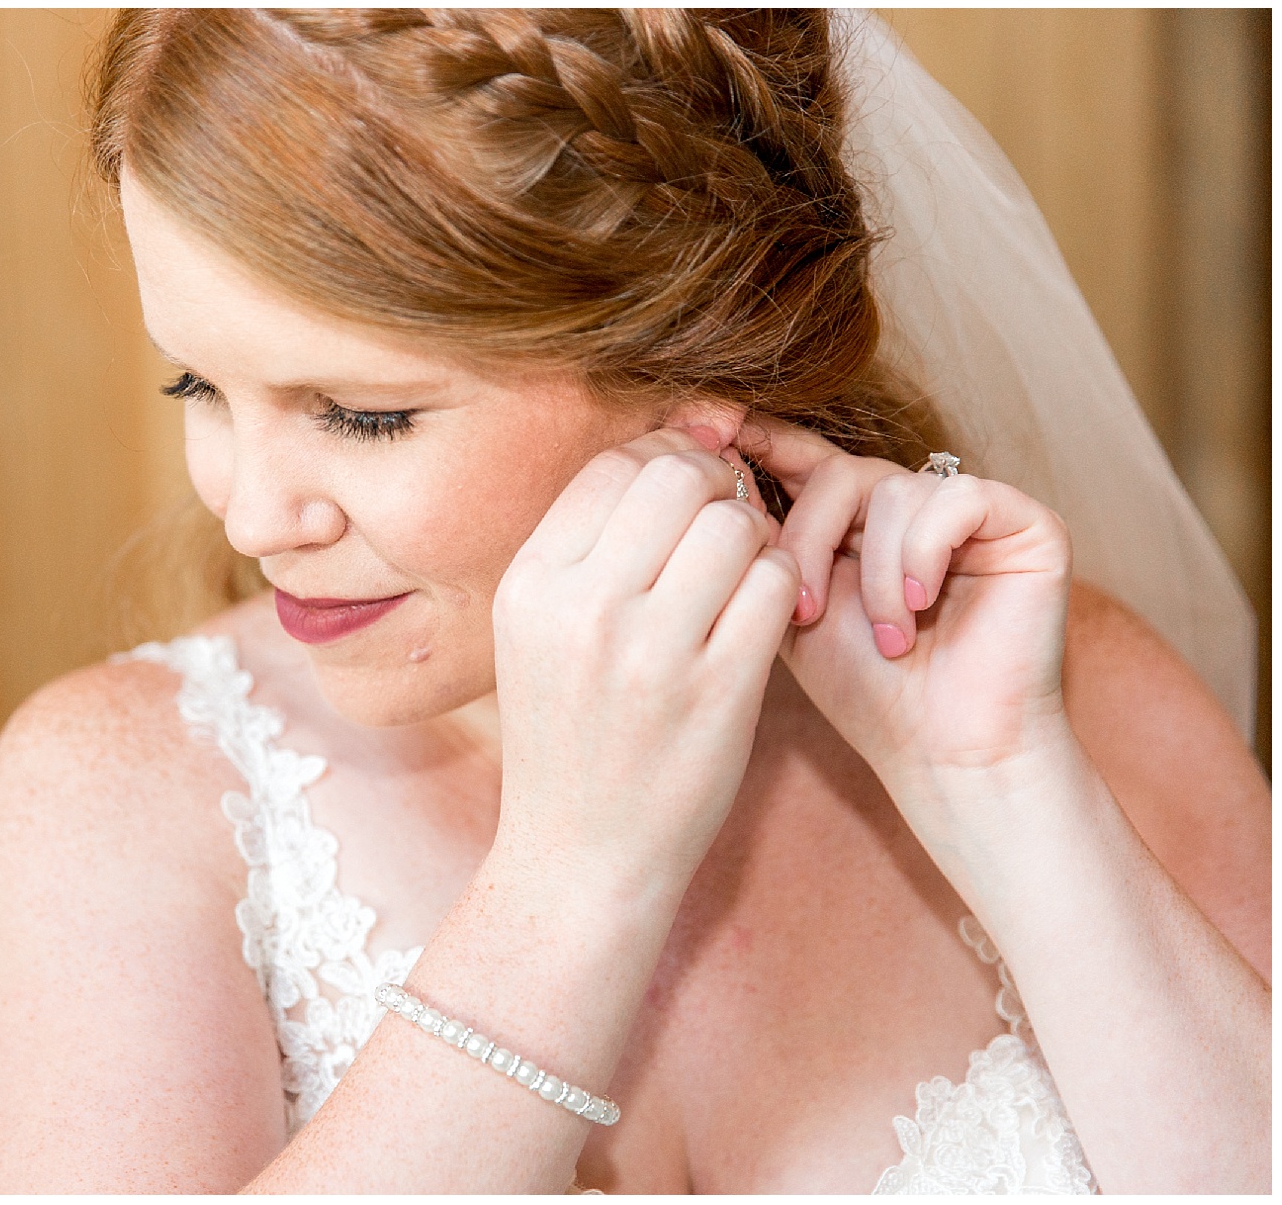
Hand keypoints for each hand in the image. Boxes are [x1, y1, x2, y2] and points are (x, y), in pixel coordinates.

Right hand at [491, 428, 798, 901]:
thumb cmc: (566, 737)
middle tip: (727, 518)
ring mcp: (651, 651)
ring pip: (734, 526)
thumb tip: (667, 454)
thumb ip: (586, 551)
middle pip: (676, 479)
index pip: (613, 467)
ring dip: (755, 536)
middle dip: (715, 485)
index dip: (665, 459)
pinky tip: (762, 612)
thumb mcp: (537, 634)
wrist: (579, 856)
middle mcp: (582, 608)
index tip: (688, 489)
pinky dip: (781, 584)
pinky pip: (773, 586)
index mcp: (529, 584)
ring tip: (744, 571)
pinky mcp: (717, 692)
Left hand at [738, 416, 1074, 793]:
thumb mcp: (787, 612)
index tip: (709, 432)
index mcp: (853, 521)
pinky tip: (922, 606)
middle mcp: (910, 504)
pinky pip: (956, 497)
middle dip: (807, 539)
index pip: (803, 456)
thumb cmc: (867, 693)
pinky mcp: (1025, 521)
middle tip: (805, 613)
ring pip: (891, 488)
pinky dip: (924, 555)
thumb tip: (711, 477)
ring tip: (887, 639)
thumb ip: (759, 549)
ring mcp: (968, 511)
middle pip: (836, 470)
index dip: (758, 441)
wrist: (944, 753)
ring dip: (874, 573)